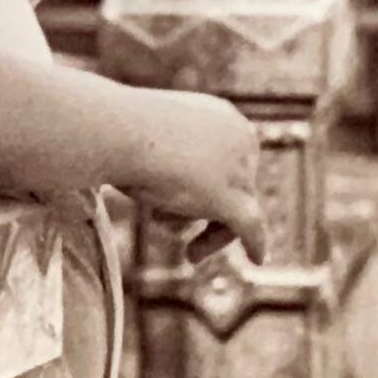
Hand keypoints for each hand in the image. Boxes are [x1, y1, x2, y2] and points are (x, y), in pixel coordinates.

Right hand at [119, 90, 269, 261]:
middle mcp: (241, 139)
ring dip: (212, 236)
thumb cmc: (122, 132)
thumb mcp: (149, 140)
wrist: (119, 130)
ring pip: (241, 211)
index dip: (206, 189)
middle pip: (236, 188)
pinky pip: (251, 228)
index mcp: (224, 117)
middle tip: (184, 239)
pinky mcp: (232, 199)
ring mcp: (240, 170)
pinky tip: (257, 259)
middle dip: (205, 215)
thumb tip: (161, 180)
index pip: (229, 162)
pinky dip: (255, 244)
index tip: (186, 208)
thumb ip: (166, 158)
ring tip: (187, 252)